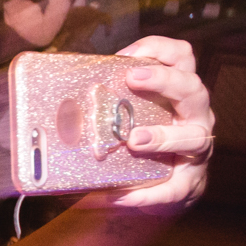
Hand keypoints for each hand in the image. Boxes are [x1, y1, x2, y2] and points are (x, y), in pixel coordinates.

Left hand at [94, 36, 213, 213]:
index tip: (128, 55)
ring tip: (134, 141)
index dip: (159, 49)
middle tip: (132, 79)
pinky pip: (172, 189)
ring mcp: (195, 150)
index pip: (181, 58)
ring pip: (193, 137)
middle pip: (192, 89)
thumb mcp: (119, 122)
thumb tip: (51, 107)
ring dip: (162, 136)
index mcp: (174, 94)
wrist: (149, 194)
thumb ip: (98, 110)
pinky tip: (119, 195)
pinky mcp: (188, 184)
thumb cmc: (131, 149)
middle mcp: (192, 116)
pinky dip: (145, 193)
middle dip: (164, 80)